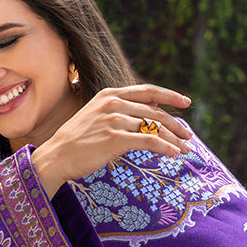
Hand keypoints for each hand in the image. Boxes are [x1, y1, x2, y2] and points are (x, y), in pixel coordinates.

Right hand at [32, 83, 192, 195]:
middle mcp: (114, 104)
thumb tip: (150, 111)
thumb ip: (121, 111)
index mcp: (110, 94)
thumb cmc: (78, 140)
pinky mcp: (115, 139)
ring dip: (173, 139)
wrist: (57, 155)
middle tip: (188, 136)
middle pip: (155, 112)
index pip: (148, 91)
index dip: (170, 95)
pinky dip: (164, 148)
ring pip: (154, 127)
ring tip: (185, 148)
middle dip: (176, 124)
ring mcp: (114, 120)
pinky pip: (148, 141)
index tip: (186, 102)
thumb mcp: (98, 116)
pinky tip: (174, 154)